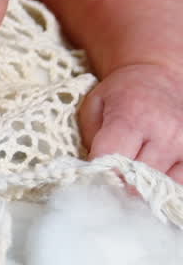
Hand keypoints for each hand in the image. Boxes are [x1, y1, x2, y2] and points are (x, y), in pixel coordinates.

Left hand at [78, 64, 182, 183]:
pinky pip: (180, 184)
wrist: (160, 77)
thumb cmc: (122, 93)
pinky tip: (154, 174)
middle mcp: (163, 131)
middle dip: (121, 181)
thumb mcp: (95, 104)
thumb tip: (95, 171)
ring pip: (160, 187)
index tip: (94, 169)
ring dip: (145, 186)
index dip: (98, 169)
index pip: (111, 159)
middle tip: (114, 175)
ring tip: (135, 173)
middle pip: (136, 178)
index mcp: (132, 116)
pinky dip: (164, 185)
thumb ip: (91, 138)